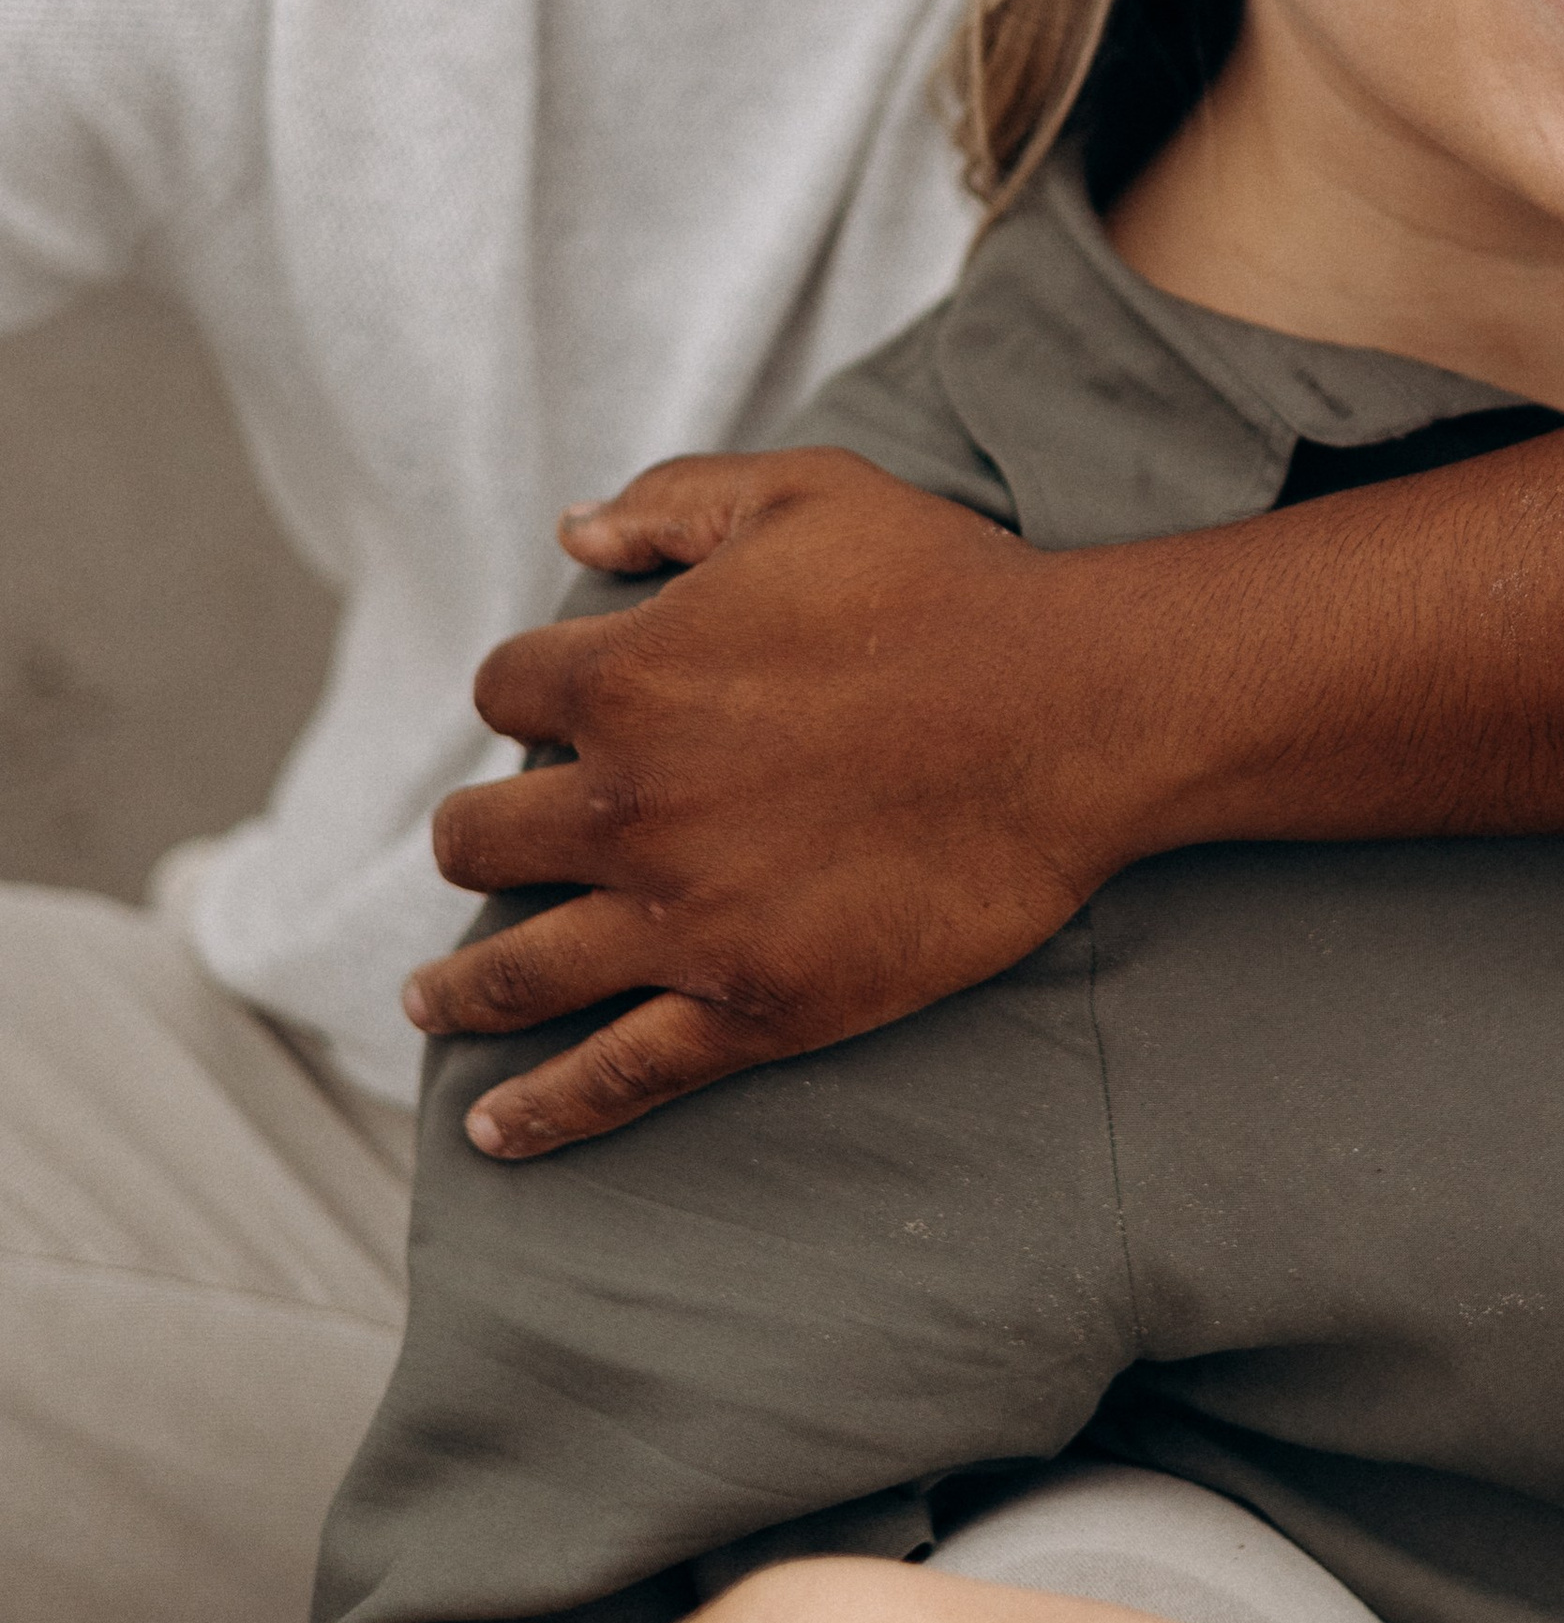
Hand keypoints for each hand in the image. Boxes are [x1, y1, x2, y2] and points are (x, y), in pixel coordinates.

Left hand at [415, 450, 1137, 1157]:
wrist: (1074, 713)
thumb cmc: (948, 588)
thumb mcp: (803, 495)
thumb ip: (673, 502)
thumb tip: (573, 526)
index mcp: (627, 676)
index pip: (504, 694)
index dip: (524, 699)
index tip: (548, 715)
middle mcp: (630, 805)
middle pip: (479, 841)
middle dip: (474, 845)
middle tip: (485, 856)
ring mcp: (687, 918)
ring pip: (517, 971)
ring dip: (457, 989)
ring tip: (430, 1002)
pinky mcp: (754, 1005)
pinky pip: (616, 1075)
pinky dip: (542, 1110)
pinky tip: (494, 1127)